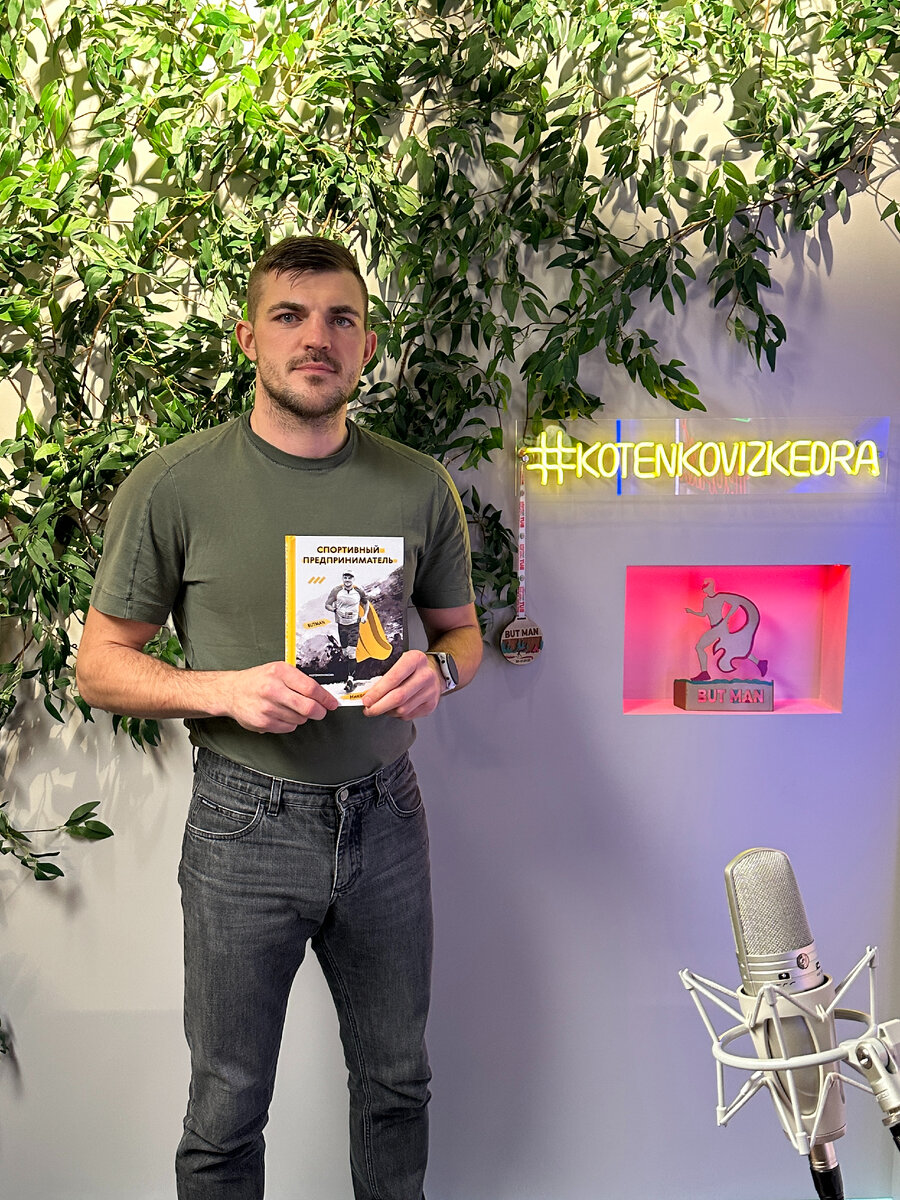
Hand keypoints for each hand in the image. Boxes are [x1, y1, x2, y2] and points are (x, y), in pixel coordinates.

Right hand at [224, 661, 338, 732]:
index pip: (311, 688)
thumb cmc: (257, 680)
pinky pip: (288, 727)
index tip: (332, 703)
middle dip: (319, 712)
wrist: (231, 691)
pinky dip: (290, 723)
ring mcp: (267, 707)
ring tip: (290, 708)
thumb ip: (299, 680)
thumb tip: (322, 695)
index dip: (326, 698)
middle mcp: (273, 689)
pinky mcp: (263, 722)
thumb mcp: (278, 670)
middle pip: (308, 707)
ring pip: (300, 719)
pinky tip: (281, 714)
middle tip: (320, 711)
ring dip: (301, 717)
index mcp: (279, 672)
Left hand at [361, 650, 441, 719]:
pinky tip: (394, 708)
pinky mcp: (431, 704)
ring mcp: (430, 691)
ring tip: (381, 707)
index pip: (393, 678)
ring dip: (387, 711)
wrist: (434, 672)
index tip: (366, 699)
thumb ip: (385, 673)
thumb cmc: (412, 666)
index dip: (377, 691)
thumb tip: (366, 690)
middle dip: (379, 706)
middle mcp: (425, 675)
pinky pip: (408, 715)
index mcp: (415, 659)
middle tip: (368, 709)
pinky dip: (397, 714)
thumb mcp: (400, 660)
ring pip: (402, 709)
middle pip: (398, 697)